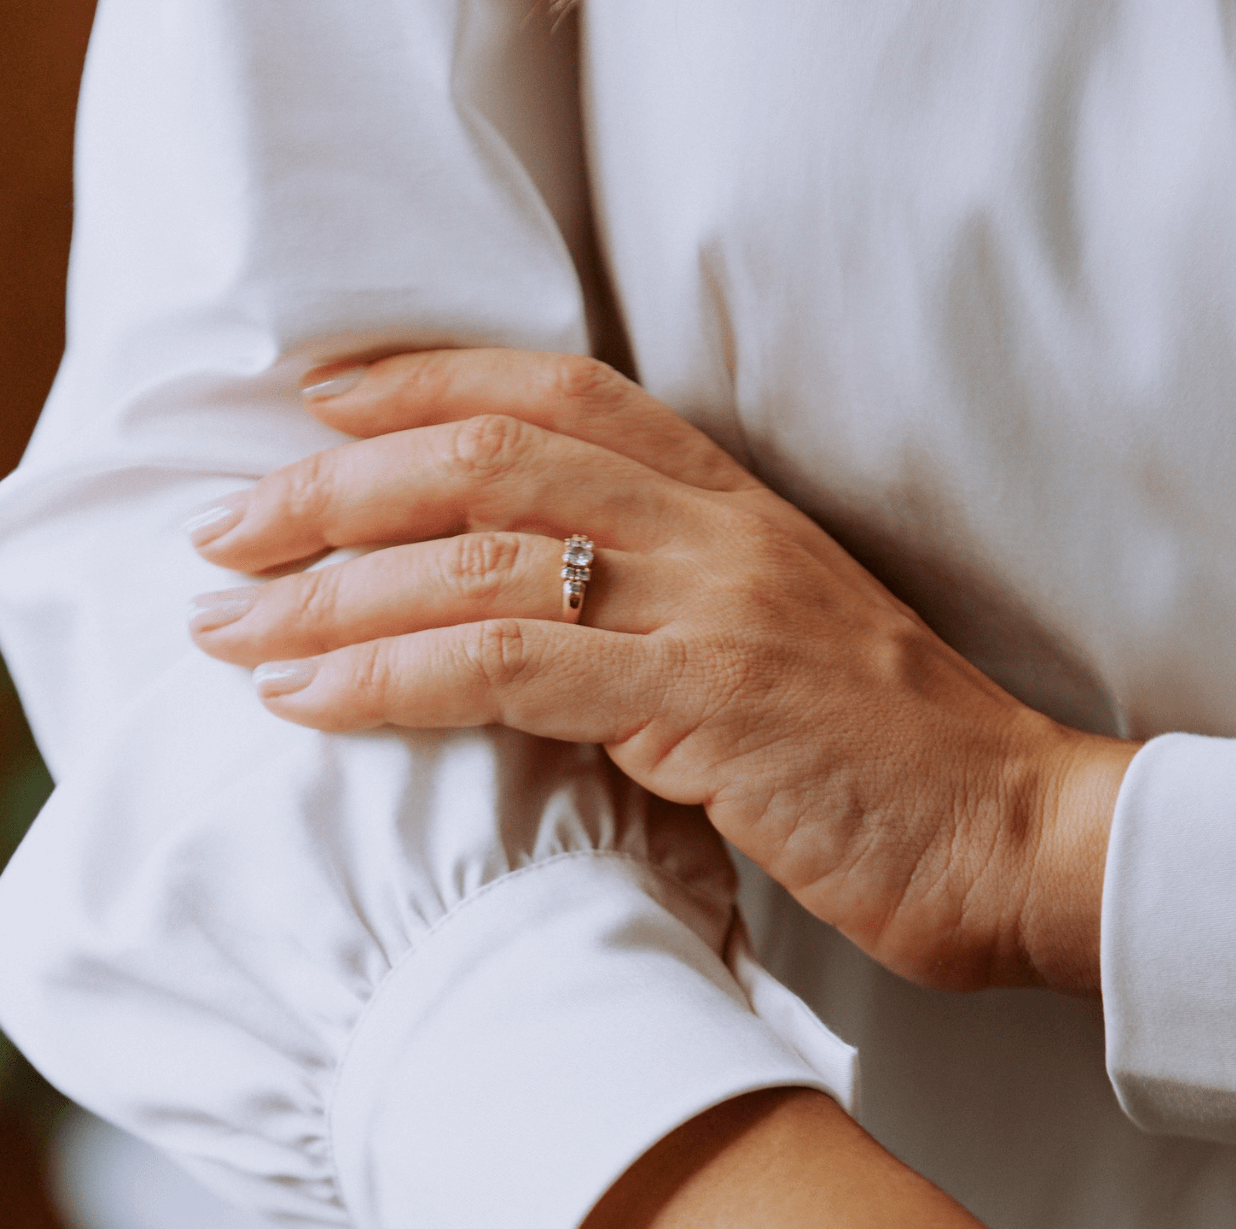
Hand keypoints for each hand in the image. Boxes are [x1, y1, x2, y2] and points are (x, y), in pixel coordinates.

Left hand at [187, 348, 1135, 994]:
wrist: (1011, 838)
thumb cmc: (889, 767)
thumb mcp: (774, 655)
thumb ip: (667, 616)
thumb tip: (531, 639)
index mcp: (730, 504)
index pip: (553, 394)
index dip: (418, 382)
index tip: (314, 406)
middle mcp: (712, 530)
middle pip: (484, 457)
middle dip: (331, 488)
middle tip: (224, 532)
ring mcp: (709, 609)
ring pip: (476, 557)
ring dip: (329, 590)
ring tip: (227, 629)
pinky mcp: (702, 705)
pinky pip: (509, 667)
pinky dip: (392, 675)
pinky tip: (311, 700)